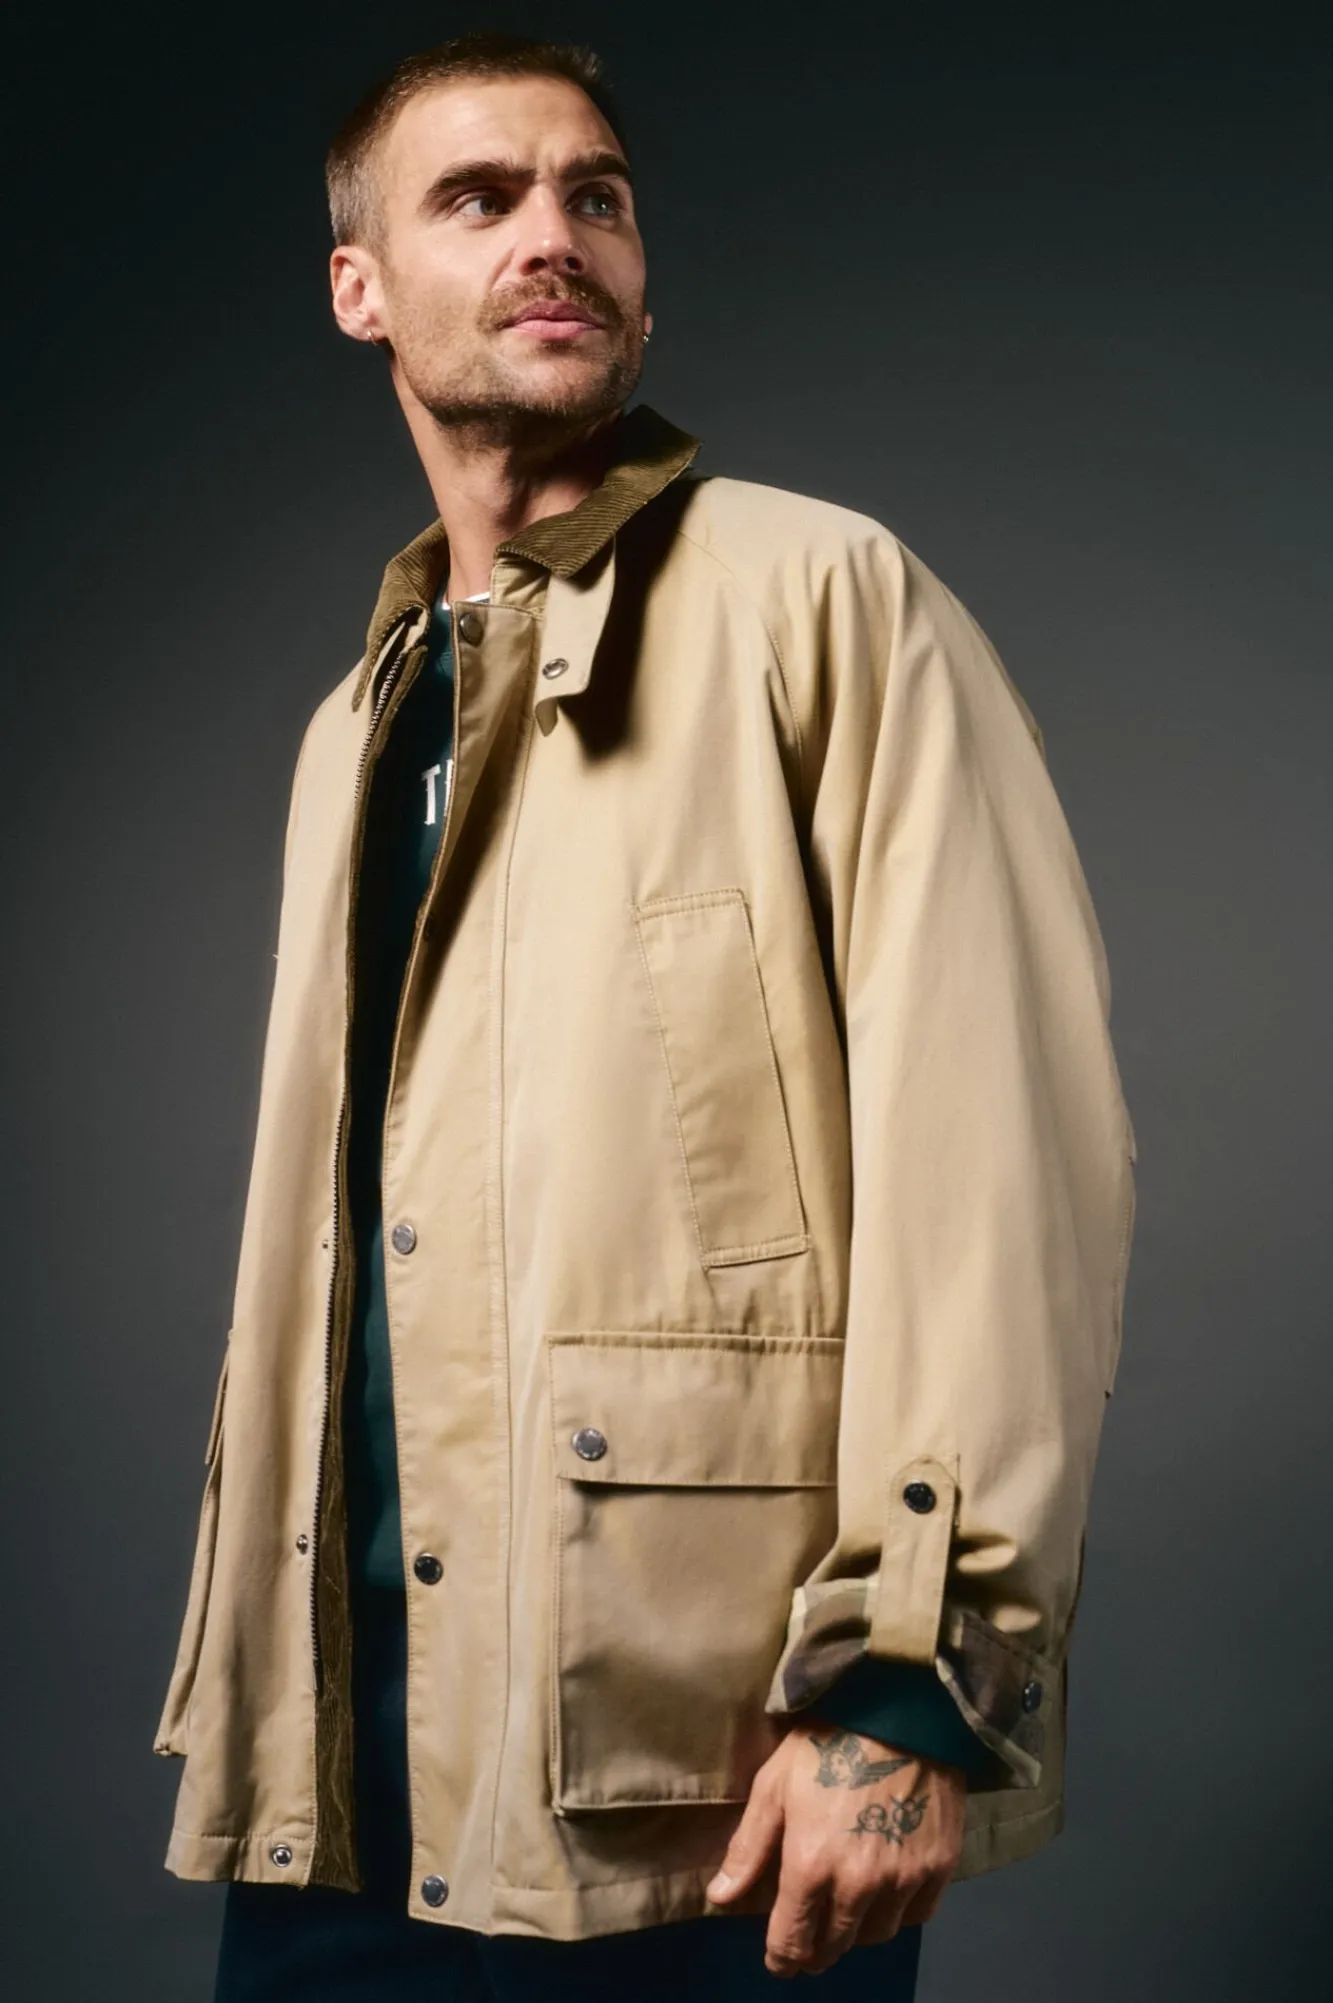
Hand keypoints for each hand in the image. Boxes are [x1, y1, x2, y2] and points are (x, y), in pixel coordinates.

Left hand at [705, 1723, 966, 1976]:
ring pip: (875, 1936)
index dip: (782, 1957)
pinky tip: (885, 1893)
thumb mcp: (774, 1784)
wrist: (901, 1709)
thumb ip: (749, 1848)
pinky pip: (915, 1916)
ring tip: (845, 1913)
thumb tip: (719, 1898)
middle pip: (834, 1947)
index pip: (792, 1941)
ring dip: (855, 1933)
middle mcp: (857, 1886)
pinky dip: (897, 1913)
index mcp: (810, 1866)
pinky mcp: (938, 1868)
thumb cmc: (828, 1740)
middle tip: (808, 1941)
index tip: (779, 1959)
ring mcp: (902, 1880)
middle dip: (816, 1950)